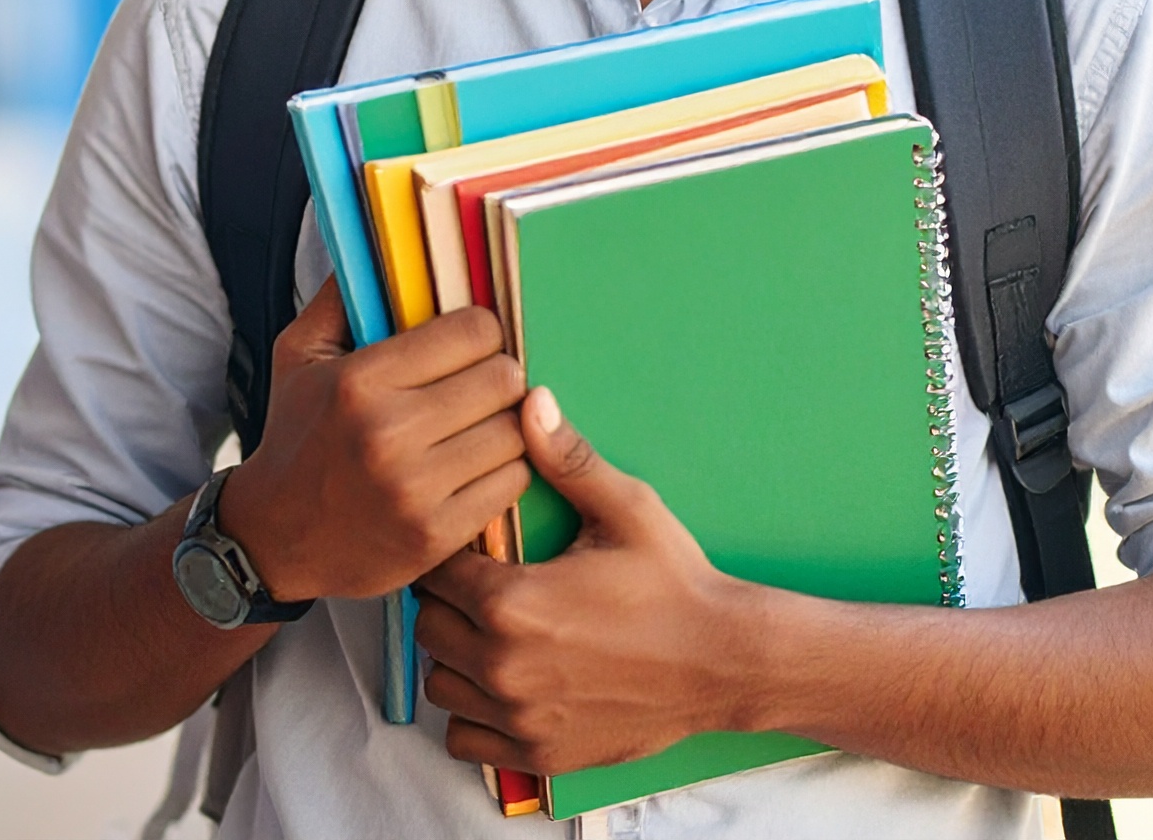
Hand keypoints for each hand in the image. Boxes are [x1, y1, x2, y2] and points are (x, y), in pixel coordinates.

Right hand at [216, 278, 531, 603]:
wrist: (272, 538)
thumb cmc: (295, 435)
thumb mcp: (298, 356)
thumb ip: (340, 297)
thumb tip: (377, 244)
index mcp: (359, 382)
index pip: (473, 331)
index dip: (480, 331)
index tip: (470, 343)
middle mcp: (388, 434)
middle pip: (503, 379)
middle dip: (499, 376)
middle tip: (482, 385)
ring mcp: (415, 490)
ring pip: (515, 433)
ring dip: (506, 425)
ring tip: (480, 425)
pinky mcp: (436, 535)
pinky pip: (512, 483)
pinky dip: (504, 472)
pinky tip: (477, 467)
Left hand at [416, 388, 759, 777]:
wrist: (723, 661)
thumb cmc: (674, 582)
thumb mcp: (625, 509)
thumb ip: (567, 458)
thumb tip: (530, 400)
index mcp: (511, 601)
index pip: (433, 572)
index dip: (447, 556)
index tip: (473, 552)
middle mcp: (502, 664)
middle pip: (429, 627)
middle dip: (448, 604)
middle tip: (485, 590)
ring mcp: (517, 716)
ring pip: (439, 684)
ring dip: (456, 660)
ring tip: (493, 637)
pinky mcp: (536, 754)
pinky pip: (465, 740)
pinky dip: (474, 715)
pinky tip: (506, 686)